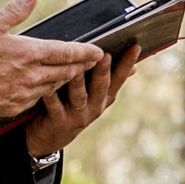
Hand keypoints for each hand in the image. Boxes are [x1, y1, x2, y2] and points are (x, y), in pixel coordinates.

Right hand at [0, 0, 101, 116]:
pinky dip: (45, 91)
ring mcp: (25, 94)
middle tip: (93, 61)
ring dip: (65, 78)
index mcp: (28, 53)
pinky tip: (46, 85)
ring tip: (74, 72)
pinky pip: (38, 99)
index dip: (86, 52)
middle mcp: (31, 76)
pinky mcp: (16, 106)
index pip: (66, 52)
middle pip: (67, 71)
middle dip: (82, 66)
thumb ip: (15, 10)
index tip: (99, 51)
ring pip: (55, 86)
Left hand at [22, 43, 140, 157]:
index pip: (120, 77)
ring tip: (77, 68)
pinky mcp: (60, 122)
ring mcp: (79, 116)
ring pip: (79, 96)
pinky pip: (55, 106)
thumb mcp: (94, 95)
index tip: (135, 46)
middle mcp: (95, 107)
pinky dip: (51, 95)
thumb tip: (135, 67)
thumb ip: (109, 80)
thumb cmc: (72, 106)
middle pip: (101, 87)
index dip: (128, 63)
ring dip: (78, 82)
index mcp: (105, 97)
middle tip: (105, 55)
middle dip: (104, 71)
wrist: (50, 137)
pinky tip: (49, 85)